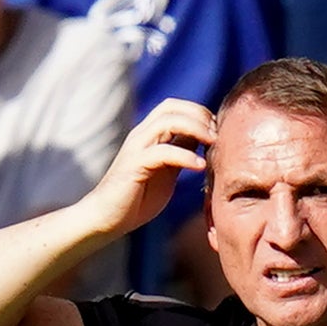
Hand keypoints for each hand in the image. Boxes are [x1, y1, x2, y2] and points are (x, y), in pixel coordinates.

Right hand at [71, 99, 215, 243]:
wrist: (108, 217)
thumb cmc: (138, 198)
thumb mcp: (168, 171)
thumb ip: (181, 154)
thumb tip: (203, 141)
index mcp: (149, 135)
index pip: (174, 107)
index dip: (199, 112)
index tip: (218, 129)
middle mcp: (141, 136)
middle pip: (171, 107)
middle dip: (199, 115)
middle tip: (219, 133)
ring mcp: (136, 148)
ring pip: (166, 122)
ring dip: (195, 128)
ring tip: (214, 143)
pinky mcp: (134, 166)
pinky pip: (162, 152)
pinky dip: (184, 156)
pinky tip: (200, 166)